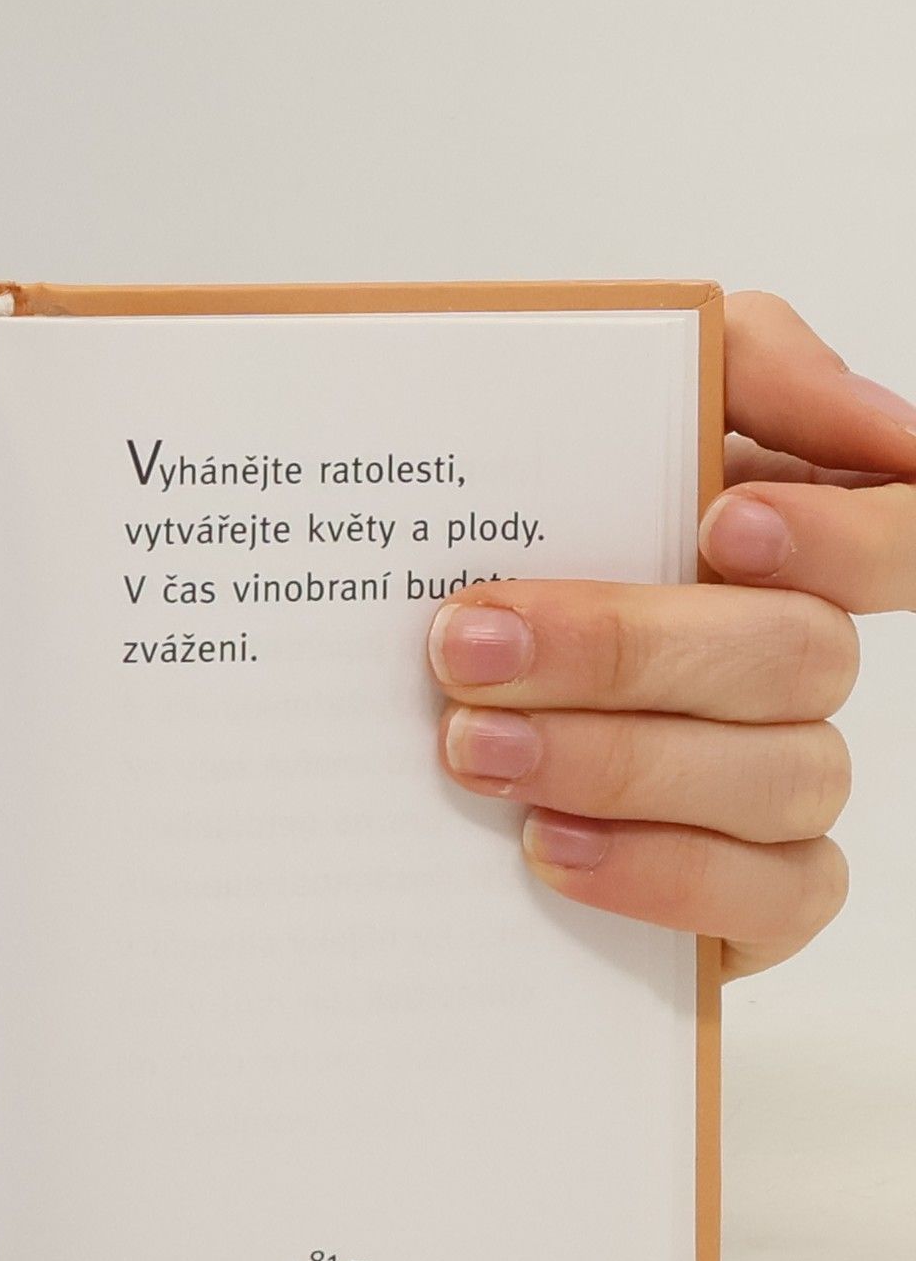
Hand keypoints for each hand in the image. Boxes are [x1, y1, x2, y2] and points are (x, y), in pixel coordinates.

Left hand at [428, 290, 915, 977]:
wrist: (394, 721)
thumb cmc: (499, 563)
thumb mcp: (580, 415)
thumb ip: (735, 363)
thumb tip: (875, 427)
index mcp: (778, 548)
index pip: (898, 532)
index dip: (846, 534)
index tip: (721, 526)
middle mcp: (796, 663)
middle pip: (797, 654)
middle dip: (624, 650)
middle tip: (472, 648)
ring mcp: (784, 783)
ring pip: (778, 776)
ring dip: (614, 762)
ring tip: (473, 751)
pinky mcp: (758, 896)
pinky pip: (772, 897)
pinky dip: (660, 872)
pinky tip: (548, 849)